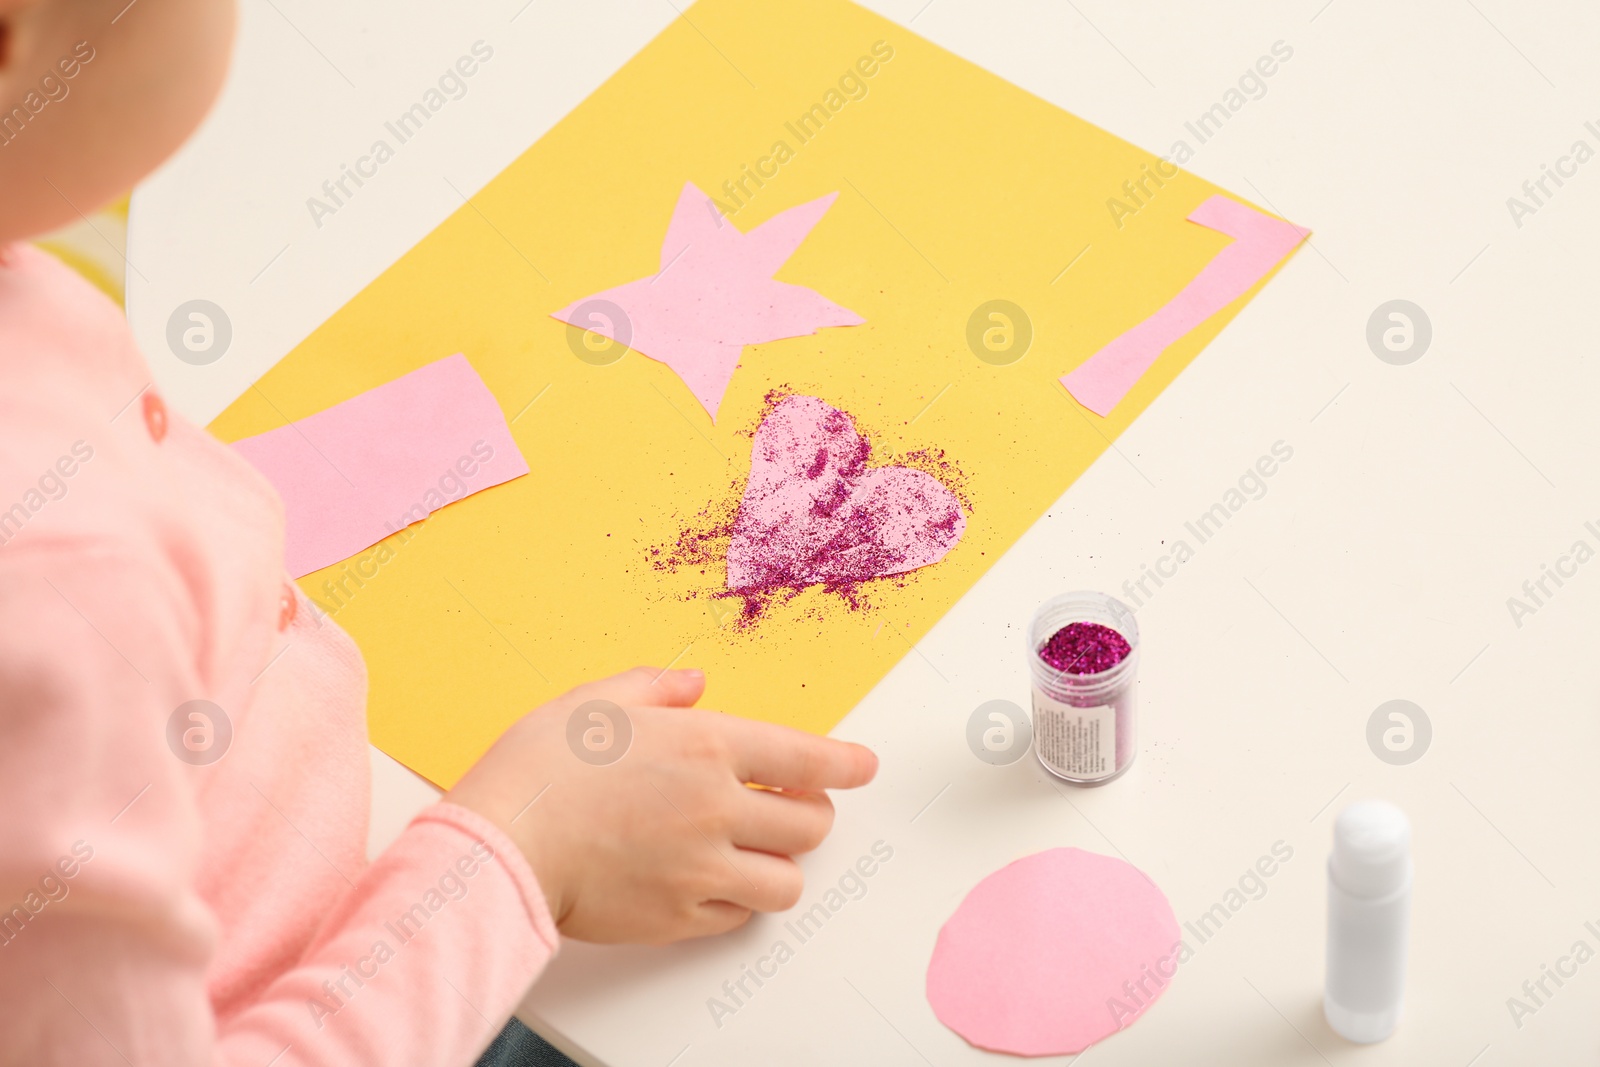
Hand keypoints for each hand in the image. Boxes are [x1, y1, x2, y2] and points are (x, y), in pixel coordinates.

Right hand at [444, 667, 877, 943]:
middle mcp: (716, 810)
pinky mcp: (677, 917)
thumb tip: (694, 681)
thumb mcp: (597, 700)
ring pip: (786, 881)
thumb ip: (657, 687)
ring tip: (754, 851)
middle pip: (811, 825)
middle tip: (791, 805)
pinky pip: (737, 916)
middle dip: (812, 813)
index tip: (862, 766)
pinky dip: (736, 900)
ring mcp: (700, 869)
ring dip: (780, 864)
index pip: (807, 757)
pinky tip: (710, 880)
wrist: (498, 844)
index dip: (846, 764)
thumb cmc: (540, 767)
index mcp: (705, 747)